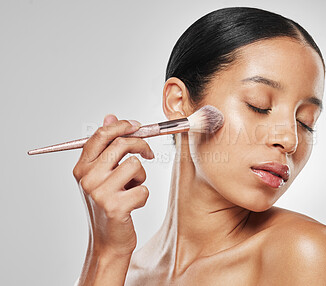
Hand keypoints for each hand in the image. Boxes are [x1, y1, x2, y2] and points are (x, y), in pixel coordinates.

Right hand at [72, 114, 153, 257]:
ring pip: (135, 166)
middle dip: (141, 145)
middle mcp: (87, 178)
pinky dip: (143, 197)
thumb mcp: (102, 175)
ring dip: (141, 177)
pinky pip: (143, 189)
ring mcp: (100, 193)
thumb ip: (105, 147)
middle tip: (148, 154)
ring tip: (132, 189)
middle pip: (121, 144)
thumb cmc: (107, 205)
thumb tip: (110, 116)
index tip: (136, 125)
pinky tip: (132, 205)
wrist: (107, 241)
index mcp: (82, 168)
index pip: (100, 135)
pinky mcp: (115, 207)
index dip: (121, 126)